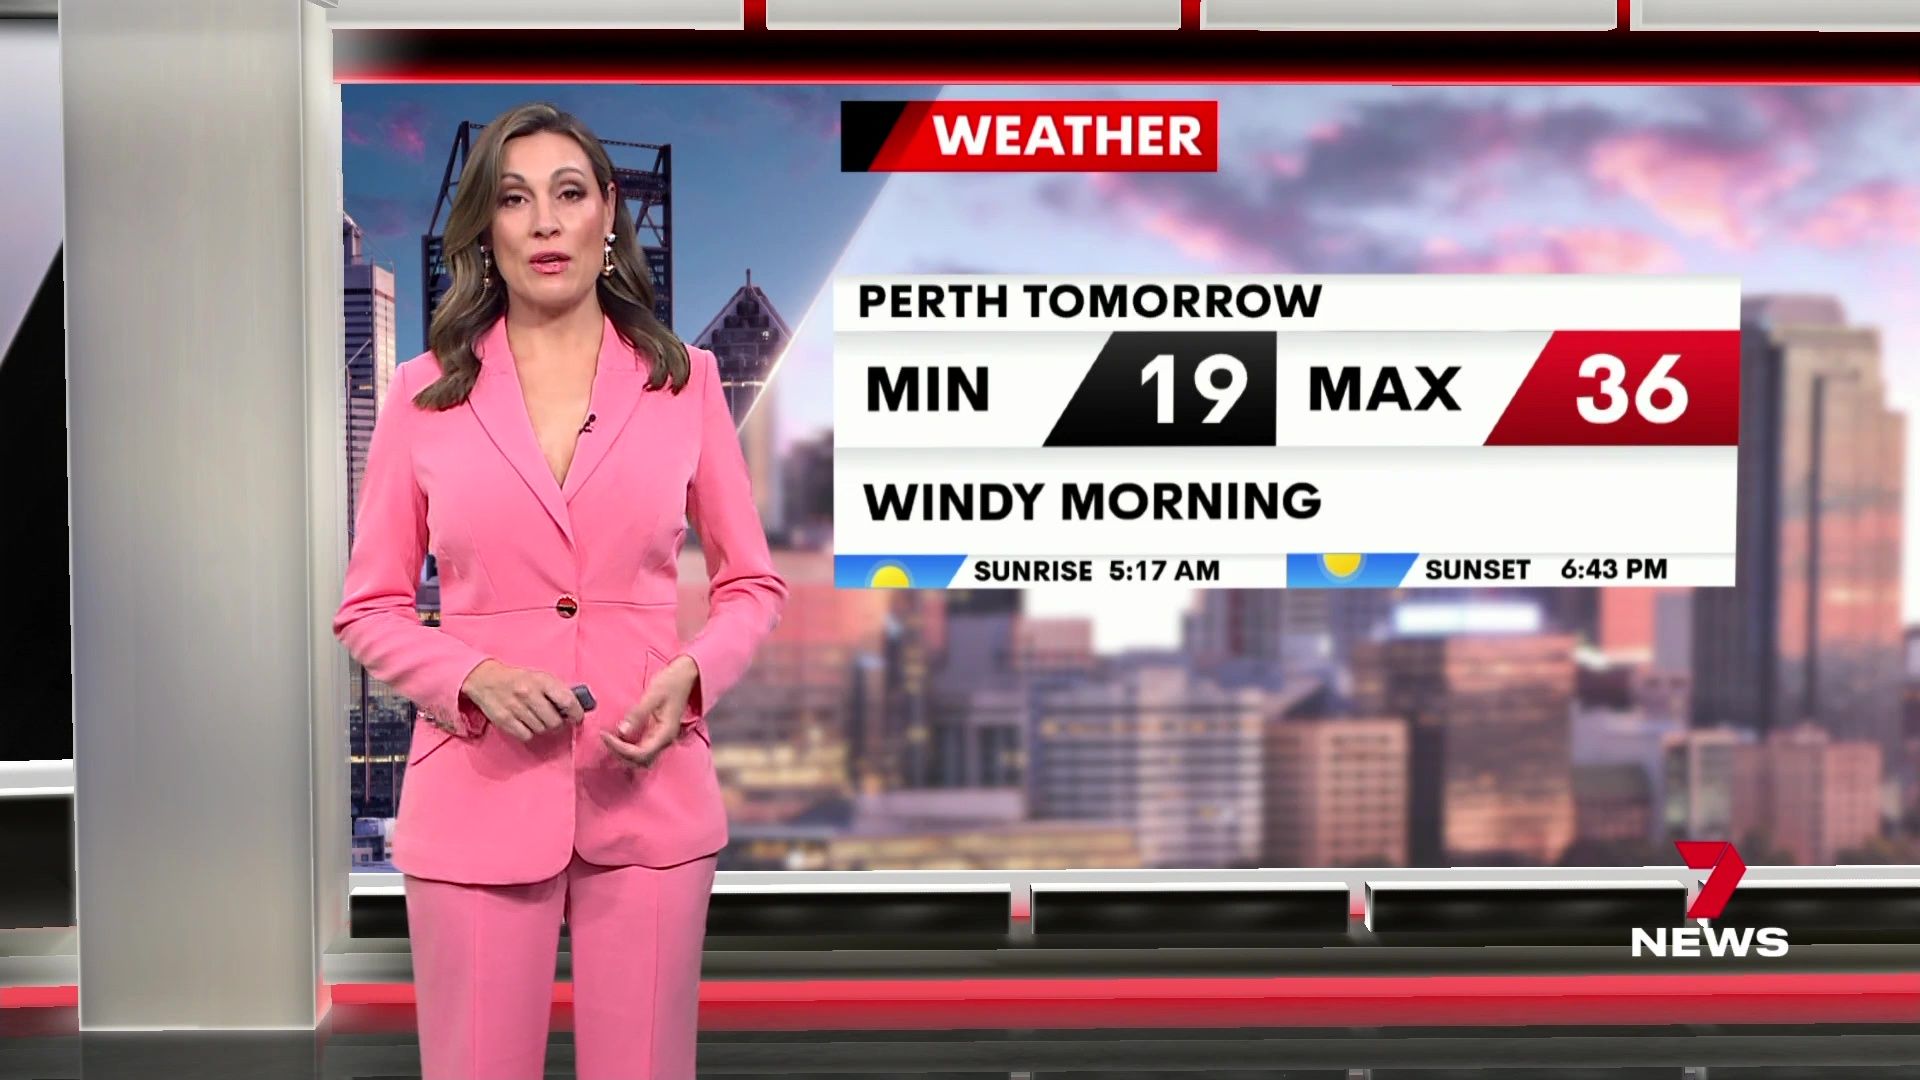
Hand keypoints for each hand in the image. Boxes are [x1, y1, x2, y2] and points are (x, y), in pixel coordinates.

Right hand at [458, 659, 585, 741]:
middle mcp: (529, 694)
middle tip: (556, 720)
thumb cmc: (519, 679)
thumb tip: (577, 708)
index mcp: (542, 681)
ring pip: (542, 730)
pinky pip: (527, 736)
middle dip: (558, 724)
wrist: (485, 679)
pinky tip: (527, 724)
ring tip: (539, 719)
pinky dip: (529, 733)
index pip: (567, 701)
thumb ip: (558, 691)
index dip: (576, 713)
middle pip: (554, 721)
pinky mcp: (504, 720)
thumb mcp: (540, 677)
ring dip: (544, 728)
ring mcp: (516, 708)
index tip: (577, 718)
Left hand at [601, 655, 698, 769]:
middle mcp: (664, 740)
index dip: (620, 749)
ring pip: (642, 758)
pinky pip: (642, 748)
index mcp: (665, 733)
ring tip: (610, 739)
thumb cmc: (672, 683)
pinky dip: (628, 748)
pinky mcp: (657, 733)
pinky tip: (618, 737)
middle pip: (641, 761)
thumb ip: (638, 714)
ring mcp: (661, 738)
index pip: (640, 753)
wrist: (686, 675)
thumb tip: (622, 731)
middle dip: (620, 754)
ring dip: (624, 754)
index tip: (605, 735)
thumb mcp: (653, 695)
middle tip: (605, 738)